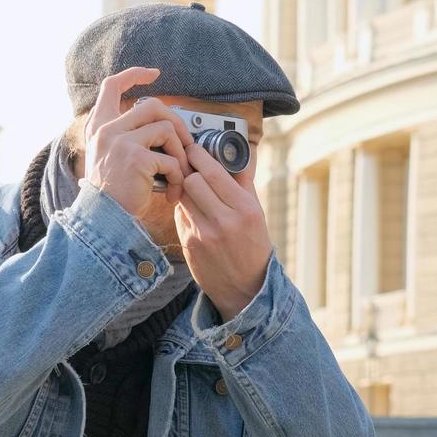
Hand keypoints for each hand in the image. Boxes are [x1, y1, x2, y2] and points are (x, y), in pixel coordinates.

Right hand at [83, 68, 193, 217]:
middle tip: (185, 144)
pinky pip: (171, 159)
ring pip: (166, 128)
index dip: (133, 75)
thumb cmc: (112, 196)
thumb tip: (164, 127)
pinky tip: (172, 192)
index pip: (111, 86)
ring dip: (180, 153)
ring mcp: (121, 142)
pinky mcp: (136, 158)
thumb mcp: (109, 159)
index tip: (152, 74)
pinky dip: (178, 176)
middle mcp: (107, 130)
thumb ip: (127, 138)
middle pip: (152, 105)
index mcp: (99, 127)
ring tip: (180, 174)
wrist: (101, 221)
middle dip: (176, 123)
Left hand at [166, 141, 272, 322]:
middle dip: (190, 172)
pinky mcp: (189, 245)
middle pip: (191, 181)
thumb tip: (231, 153)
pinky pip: (179, 215)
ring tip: (193, 190)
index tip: (194, 148)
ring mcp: (203, 235)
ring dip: (185, 189)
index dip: (198, 155)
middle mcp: (224, 222)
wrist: (245, 289)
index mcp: (244, 210)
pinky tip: (195, 213)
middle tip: (191, 168)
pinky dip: (185, 210)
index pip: (212, 172)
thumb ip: (243, 183)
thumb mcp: (257, 213)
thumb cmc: (253, 246)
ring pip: (182, 196)